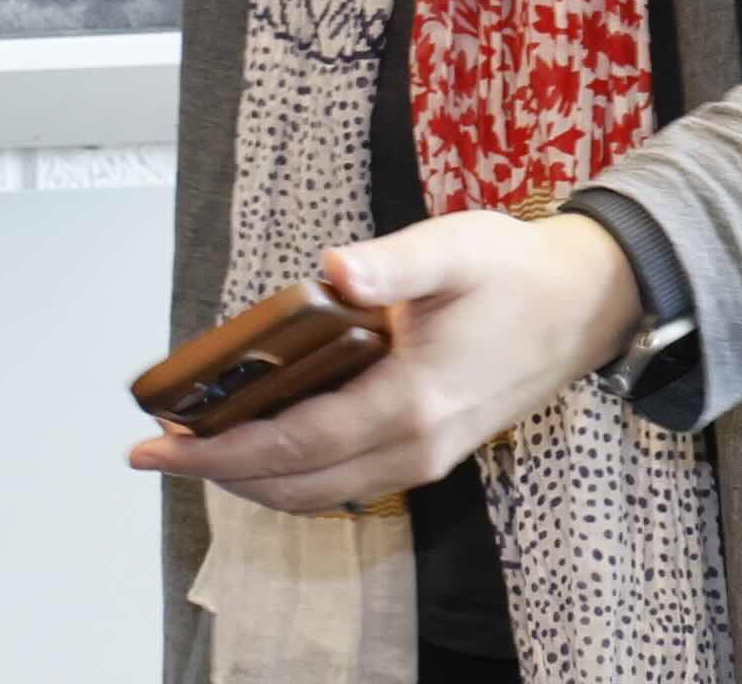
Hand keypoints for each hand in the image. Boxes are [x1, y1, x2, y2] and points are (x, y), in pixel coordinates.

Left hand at [126, 213, 639, 512]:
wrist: (586, 305)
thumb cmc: (514, 272)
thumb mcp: (453, 248)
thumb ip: (392, 264)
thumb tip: (335, 269)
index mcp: (411, 402)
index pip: (293, 443)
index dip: (219, 450)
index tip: (155, 444)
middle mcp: (416, 445)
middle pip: (296, 483)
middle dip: (218, 472)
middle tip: (155, 448)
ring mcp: (425, 457)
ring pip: (319, 493)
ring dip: (252, 478)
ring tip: (195, 446)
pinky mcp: (430, 452)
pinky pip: (345, 482)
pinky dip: (292, 473)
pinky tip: (262, 440)